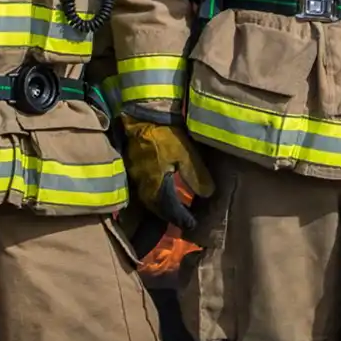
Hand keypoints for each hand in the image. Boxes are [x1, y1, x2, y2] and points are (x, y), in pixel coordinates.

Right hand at [122, 116, 214, 230]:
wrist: (142, 116)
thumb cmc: (165, 135)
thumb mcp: (185, 155)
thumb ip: (196, 176)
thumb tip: (208, 195)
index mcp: (156, 185)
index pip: (169, 209)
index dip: (181, 217)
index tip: (192, 225)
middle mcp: (144, 186)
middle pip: (156, 208)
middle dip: (169, 215)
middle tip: (181, 220)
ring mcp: (136, 177)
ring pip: (148, 199)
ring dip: (160, 207)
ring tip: (171, 210)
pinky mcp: (132, 167)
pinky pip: (143, 188)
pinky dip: (154, 195)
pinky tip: (160, 191)